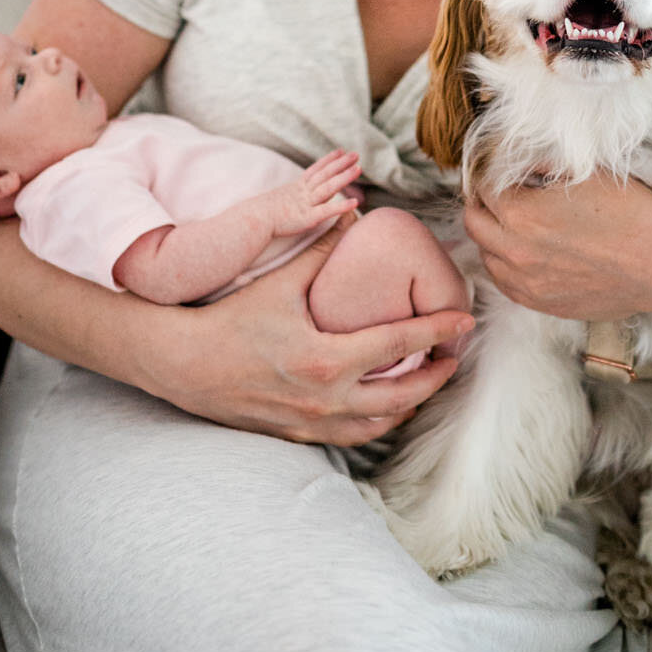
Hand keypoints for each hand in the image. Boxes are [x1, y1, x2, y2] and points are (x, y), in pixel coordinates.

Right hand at [161, 215, 473, 447]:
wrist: (186, 365)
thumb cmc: (231, 319)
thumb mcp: (280, 283)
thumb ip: (322, 251)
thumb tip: (352, 215)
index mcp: (327, 358)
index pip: (399, 344)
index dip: (438, 331)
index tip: (465, 320)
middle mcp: (327, 399)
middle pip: (404, 395)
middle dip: (437, 376)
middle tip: (456, 355)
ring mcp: (315, 423)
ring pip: (383, 422)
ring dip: (411, 402)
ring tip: (427, 378)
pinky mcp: (301, 436)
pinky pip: (355, 435)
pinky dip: (379, 419)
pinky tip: (386, 401)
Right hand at [262, 149, 362, 235]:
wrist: (253, 220)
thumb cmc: (259, 213)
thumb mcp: (273, 200)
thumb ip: (283, 198)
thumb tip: (281, 199)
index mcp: (295, 188)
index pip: (315, 170)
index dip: (328, 160)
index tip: (340, 151)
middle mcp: (302, 193)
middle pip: (325, 175)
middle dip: (341, 164)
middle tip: (356, 154)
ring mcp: (306, 204)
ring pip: (328, 188)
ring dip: (344, 177)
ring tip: (358, 168)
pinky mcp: (308, 219)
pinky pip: (327, 211)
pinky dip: (342, 206)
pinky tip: (355, 203)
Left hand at [464, 173, 651, 319]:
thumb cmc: (629, 214)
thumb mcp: (584, 173)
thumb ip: (541, 164)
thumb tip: (516, 160)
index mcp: (521, 213)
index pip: (482, 188)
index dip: (488, 174)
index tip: (497, 171)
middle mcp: (515, 251)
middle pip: (473, 222)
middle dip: (481, 204)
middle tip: (497, 194)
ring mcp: (526, 282)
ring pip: (485, 256)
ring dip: (491, 236)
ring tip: (512, 224)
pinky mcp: (541, 303)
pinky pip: (505, 284)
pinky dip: (506, 266)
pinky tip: (524, 253)